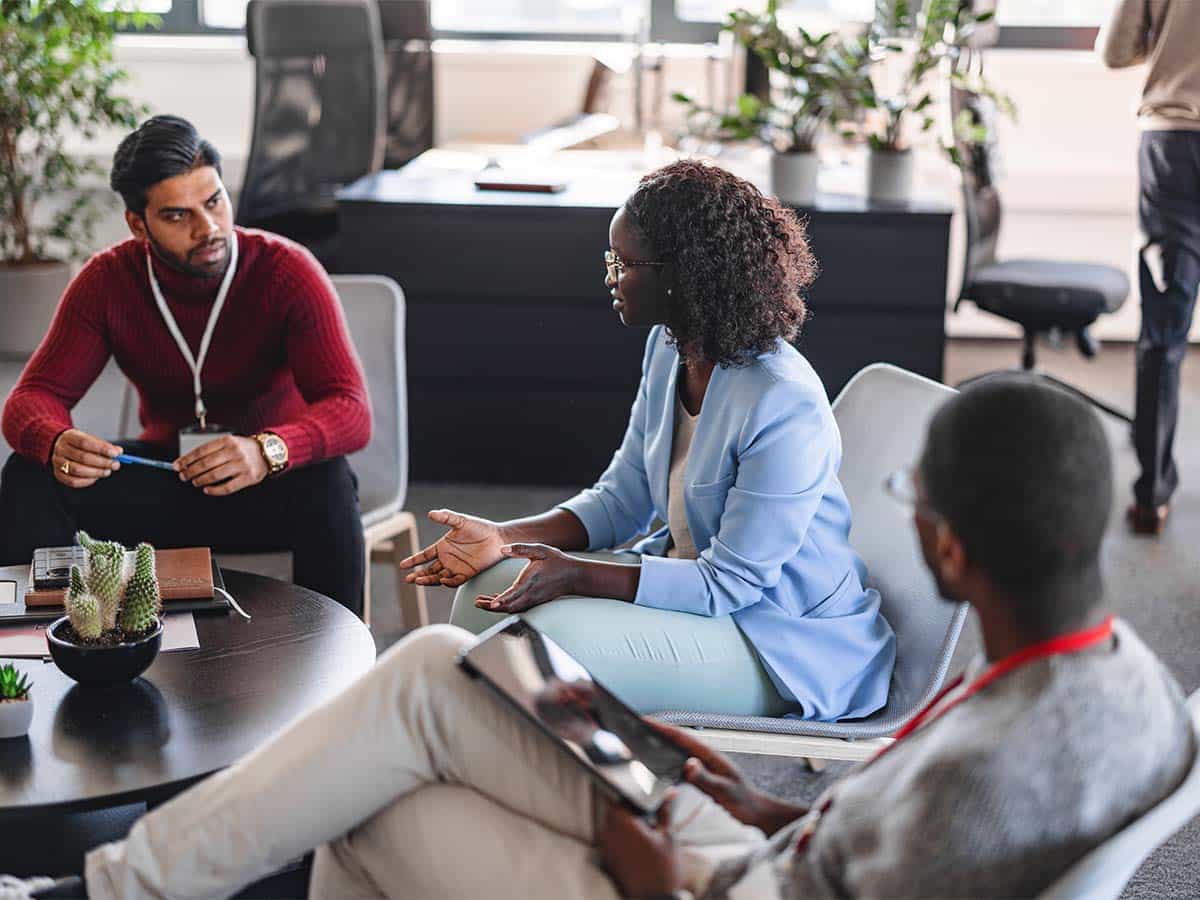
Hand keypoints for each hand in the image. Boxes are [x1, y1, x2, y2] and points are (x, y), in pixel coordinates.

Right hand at [51, 429, 121, 488]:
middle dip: (102, 462)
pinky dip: (87, 481)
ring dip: (96, 472)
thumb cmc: (80, 444)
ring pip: (77, 470)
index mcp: (69, 437)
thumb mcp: (91, 439)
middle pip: (82, 457)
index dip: (101, 448)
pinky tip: (96, 477)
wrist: (61, 447)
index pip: (85, 442)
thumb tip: (119, 452)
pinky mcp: (58, 474)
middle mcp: (61, 449)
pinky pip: (73, 481)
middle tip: (115, 464)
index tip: (115, 453)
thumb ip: (105, 445)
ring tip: (107, 471)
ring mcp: (57, 462)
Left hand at [174, 435, 268, 495]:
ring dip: (200, 480)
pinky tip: (208, 489)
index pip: (201, 451)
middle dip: (190, 471)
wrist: (269, 452)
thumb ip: (212, 449)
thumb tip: (189, 462)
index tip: (177, 465)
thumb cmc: (246, 449)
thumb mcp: (230, 442)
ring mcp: (242, 465)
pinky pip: (227, 487)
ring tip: (195, 482)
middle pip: (205, 464)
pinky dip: (215, 490)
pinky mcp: (248, 478)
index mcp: (227, 441)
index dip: (187, 459)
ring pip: (214, 475)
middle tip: (183, 476)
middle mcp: (234, 452)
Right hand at [399, 509, 507, 587]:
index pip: (424, 556)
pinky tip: (442, 580)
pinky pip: (455, 581)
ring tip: (419, 581)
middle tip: (408, 579)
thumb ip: (446, 517)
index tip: (402, 565)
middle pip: (429, 570)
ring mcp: (456, 568)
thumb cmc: (480, 527)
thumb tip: (430, 513)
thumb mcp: (461, 521)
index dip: (413, 561)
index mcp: (443, 547)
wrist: (498, 538)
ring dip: (429, 580)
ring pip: (438, 577)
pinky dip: (448, 582)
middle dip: (418, 575)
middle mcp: (447, 559)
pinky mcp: (467, 574)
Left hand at [474, 543, 576, 613]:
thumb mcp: (540, 550)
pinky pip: (517, 607)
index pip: (513, 595)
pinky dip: (505, 606)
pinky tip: (497, 600)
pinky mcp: (534, 601)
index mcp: (530, 581)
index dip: (500, 600)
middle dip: (491, 606)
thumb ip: (520, 549)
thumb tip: (502, 549)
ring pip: (511, 609)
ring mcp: (533, 600)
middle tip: (477, 603)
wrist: (574, 575)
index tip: (489, 603)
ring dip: (496, 607)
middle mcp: (530, 594)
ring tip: (482, 602)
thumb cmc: (557, 561)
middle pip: (508, 606)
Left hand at [600, 794, 683, 898]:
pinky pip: (613, 840)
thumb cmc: (664, 870)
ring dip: (626, 824)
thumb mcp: (669, 836)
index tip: (640, 789)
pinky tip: (640, 845)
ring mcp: (607, 848)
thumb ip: (665, 811)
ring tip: (646, 830)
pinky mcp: (608, 860)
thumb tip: (670, 792)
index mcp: (623, 824)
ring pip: (612, 825)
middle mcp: (610, 835)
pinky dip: (623, 838)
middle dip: (629, 809)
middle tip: (647, 812)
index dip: (629, 792)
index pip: (618, 797)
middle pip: (614, 811)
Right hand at [649, 721, 805, 836]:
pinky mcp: (702, 777)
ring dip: (662, 744)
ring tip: (642, 741)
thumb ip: (706, 779)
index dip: (663, 728)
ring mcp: (704, 767)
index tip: (645, 720)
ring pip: (678, 751)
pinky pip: (680, 765)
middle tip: (637, 727)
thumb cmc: (744, 803)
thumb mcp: (725, 791)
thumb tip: (688, 764)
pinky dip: (667, 760)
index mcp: (711, 756)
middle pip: (678, 740)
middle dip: (658, 732)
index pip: (683, 737)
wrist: (756, 815)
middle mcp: (706, 758)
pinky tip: (658, 764)